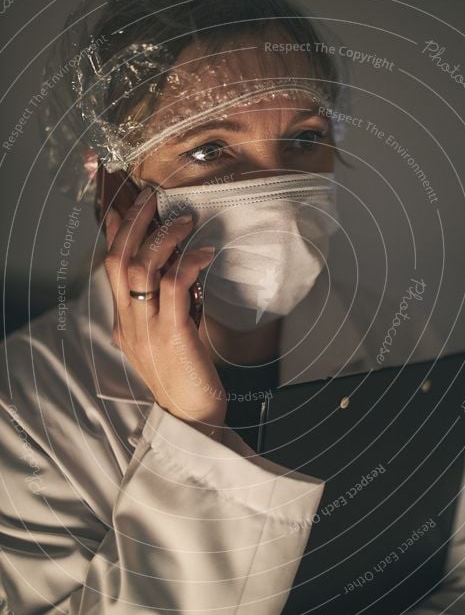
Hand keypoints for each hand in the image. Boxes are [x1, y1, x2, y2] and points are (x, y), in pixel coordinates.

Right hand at [104, 186, 226, 438]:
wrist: (192, 416)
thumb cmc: (186, 375)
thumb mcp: (168, 334)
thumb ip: (165, 305)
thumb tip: (177, 268)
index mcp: (125, 321)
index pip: (110, 268)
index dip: (113, 233)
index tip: (121, 204)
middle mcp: (129, 322)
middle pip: (118, 260)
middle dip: (133, 223)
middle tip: (151, 198)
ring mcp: (147, 329)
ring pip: (141, 268)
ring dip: (162, 237)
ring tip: (184, 220)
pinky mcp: (171, 334)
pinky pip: (171, 287)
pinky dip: (187, 263)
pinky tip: (203, 254)